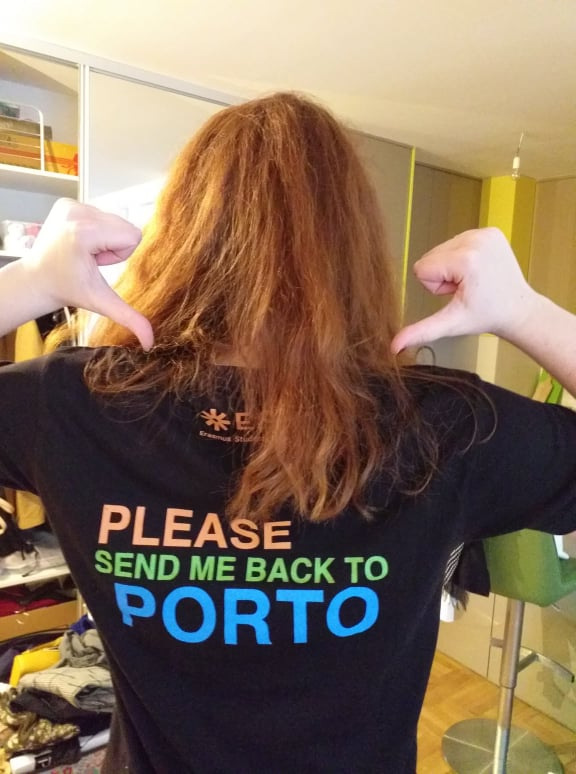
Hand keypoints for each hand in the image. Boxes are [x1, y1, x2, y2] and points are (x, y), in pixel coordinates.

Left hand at [24, 198, 153, 349]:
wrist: (38, 278)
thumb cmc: (68, 288)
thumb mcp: (101, 302)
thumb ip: (129, 318)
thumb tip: (151, 342)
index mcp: (84, 233)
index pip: (132, 235)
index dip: (120, 254)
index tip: (97, 263)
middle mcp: (77, 213)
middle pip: (125, 225)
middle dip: (114, 246)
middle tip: (92, 259)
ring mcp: (71, 205)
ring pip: (114, 219)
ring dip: (105, 239)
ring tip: (85, 252)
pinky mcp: (67, 202)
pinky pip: (101, 213)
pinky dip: (96, 230)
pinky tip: (80, 243)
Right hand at [391, 227, 538, 353]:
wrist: (518, 309)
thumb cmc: (487, 316)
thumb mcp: (451, 324)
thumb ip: (422, 331)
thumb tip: (394, 346)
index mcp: (465, 260)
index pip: (421, 268)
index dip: (435, 286)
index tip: (457, 293)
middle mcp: (475, 240)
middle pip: (430, 256)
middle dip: (443, 276)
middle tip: (465, 288)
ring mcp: (484, 232)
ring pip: (442, 248)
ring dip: (452, 267)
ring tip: (471, 280)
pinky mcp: (490, 230)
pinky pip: (457, 241)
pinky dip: (463, 257)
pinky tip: (478, 270)